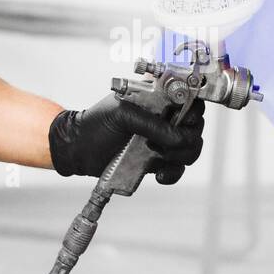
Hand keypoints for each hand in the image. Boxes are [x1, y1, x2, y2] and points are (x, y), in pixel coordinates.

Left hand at [49, 95, 204, 183]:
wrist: (78, 150)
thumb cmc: (94, 124)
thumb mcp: (122, 114)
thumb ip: (151, 123)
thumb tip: (177, 137)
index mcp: (157, 98)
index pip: (189, 98)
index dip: (194, 109)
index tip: (186, 119)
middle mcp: (164, 118)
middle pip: (195, 126)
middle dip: (186, 137)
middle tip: (164, 143)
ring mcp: (162, 140)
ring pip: (190, 148)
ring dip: (180, 156)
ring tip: (157, 156)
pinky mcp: (158, 161)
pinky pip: (178, 168)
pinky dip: (173, 173)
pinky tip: (159, 174)